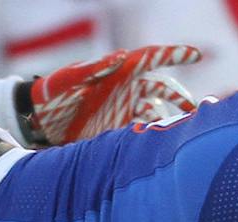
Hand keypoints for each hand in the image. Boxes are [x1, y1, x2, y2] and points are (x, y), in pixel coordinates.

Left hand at [25, 45, 200, 143]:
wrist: (40, 120)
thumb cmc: (53, 91)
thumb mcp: (68, 78)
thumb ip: (93, 68)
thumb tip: (121, 56)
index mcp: (119, 70)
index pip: (152, 58)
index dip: (174, 54)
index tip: (196, 53)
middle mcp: (128, 90)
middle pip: (163, 90)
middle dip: (181, 98)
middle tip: (197, 109)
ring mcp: (125, 111)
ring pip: (156, 114)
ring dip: (169, 123)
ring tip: (180, 135)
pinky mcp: (118, 132)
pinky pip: (141, 135)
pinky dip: (151, 141)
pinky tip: (158, 151)